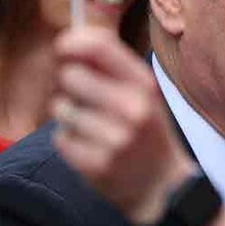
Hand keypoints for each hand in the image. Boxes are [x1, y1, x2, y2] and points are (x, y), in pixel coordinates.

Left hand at [51, 26, 195, 225]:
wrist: (163, 186)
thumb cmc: (145, 130)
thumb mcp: (141, 92)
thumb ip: (109, 65)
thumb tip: (68, 39)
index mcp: (145, 85)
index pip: (99, 46)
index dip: (72, 43)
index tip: (63, 49)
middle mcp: (133, 109)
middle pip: (71, 76)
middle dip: (71, 86)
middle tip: (86, 99)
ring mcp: (116, 139)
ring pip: (62, 109)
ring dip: (68, 116)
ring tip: (92, 128)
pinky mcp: (98, 165)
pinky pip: (61, 138)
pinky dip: (69, 142)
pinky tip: (90, 148)